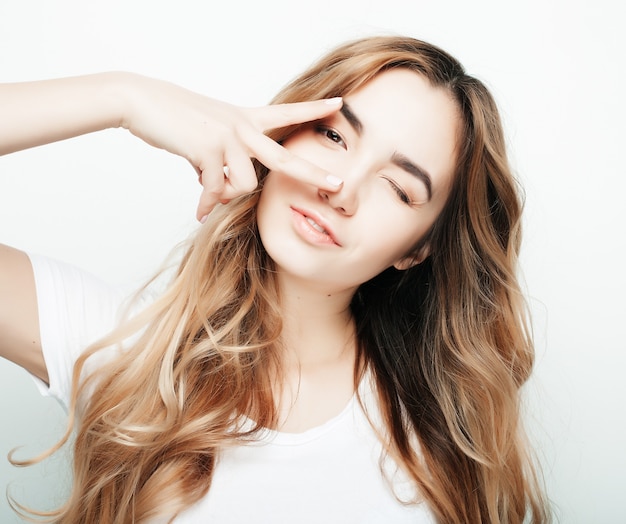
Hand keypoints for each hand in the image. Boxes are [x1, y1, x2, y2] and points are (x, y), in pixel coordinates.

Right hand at [120, 74, 343, 220]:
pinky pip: (216, 190)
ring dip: (226, 194)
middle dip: (313, 174)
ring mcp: (228, 138)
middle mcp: (242, 127)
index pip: (286, 113)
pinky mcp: (209, 149)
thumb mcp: (209, 134)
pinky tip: (199, 211)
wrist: (141, 100)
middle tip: (338, 185)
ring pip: (244, 185)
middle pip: (285, 159)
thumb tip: (217, 192)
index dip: (313, 109)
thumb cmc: (175, 118)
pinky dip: (206, 204)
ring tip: (207, 191)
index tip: (339, 103)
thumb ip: (223, 160)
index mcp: (246, 119)